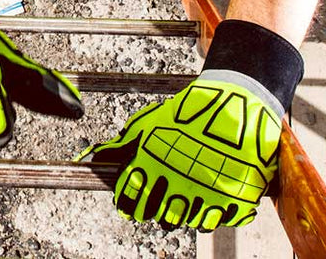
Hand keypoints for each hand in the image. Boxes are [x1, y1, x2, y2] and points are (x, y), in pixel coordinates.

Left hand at [77, 74, 281, 231]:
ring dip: (184, 209)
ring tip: (188, 188)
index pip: (130, 203)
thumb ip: (121, 145)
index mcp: (153, 166)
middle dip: (159, 205)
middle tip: (165, 189)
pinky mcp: (233, 201)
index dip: (131, 202)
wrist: (233, 104)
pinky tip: (209, 194)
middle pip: (160, 217)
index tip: (134, 199)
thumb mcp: (149, 124)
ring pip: (186, 221)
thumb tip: (91, 157)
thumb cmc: (188, 113)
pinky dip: (211, 212)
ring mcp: (207, 195)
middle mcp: (177, 184)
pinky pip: (216, 221)